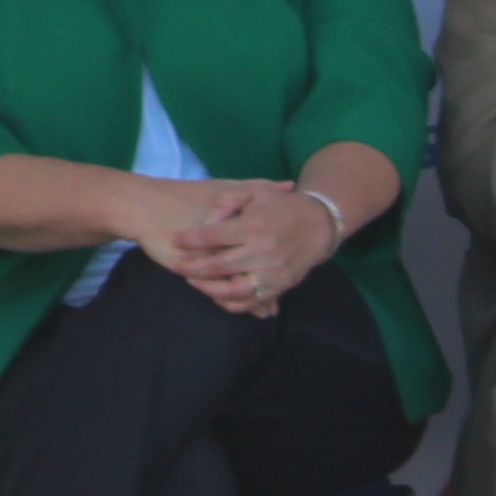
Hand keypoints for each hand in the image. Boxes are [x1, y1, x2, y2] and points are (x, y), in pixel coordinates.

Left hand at [162, 184, 334, 316]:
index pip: (214, 236)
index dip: (191, 239)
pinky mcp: (279, 287)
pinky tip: (215, 295)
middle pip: (218, 266)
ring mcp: (271, 273)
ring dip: (208, 289)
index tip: (176, 239)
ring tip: (192, 281)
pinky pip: (250, 302)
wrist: (319, 226)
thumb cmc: (282, 206)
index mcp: (254, 226)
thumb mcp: (256, 192)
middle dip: (191, 267)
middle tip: (176, 265)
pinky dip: (230, 303)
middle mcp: (262, 251)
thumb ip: (228, 200)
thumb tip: (207, 220)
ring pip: (232, 290)